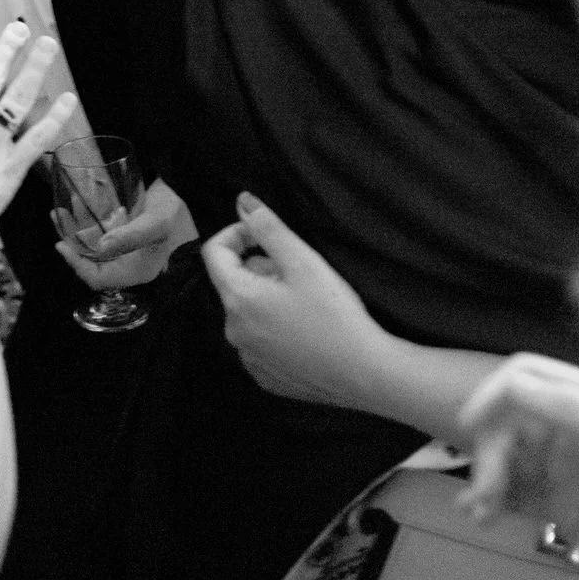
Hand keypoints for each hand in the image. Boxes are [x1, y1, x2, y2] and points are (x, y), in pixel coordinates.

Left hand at [54, 177, 194, 289]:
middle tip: (58, 217)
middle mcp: (130, 262)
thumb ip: (129, 236)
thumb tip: (99, 247)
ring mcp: (128, 247)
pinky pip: (101, 231)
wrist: (193, 191)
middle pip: (92, 262)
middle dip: (72, 242)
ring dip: (76, 228)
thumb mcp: (155, 223)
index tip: (61, 245)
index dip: (77, 266)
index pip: (99, 279)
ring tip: (61, 209)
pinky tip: (79, 203)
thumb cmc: (178, 211)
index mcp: (137, 270)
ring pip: (93, 245)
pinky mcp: (127, 232)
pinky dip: (87, 220)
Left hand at [201, 192, 387, 408]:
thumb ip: (268, 228)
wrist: (364, 374)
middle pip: (235, 283)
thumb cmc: (334, 315)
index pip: (214, 253)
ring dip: (268, 299)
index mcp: (237, 298)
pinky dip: (275, 329)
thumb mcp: (302, 261)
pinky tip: (307, 331)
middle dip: (261, 270)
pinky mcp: (265, 377)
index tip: (266, 236)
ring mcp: (248, 357)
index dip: (238, 234)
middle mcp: (233, 331)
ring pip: (248, 312)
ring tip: (307, 303)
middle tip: (300, 273)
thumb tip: (242, 201)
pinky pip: (260, 342)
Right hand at [456, 354, 578, 579]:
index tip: (469, 425)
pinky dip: (489, 497)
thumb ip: (572, 410)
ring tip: (480, 511)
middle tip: (486, 489)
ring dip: (485, 476)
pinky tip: (481, 515)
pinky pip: (510, 487)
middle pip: (510, 417)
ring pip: (505, 453)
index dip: (495, 393)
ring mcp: (566, 464)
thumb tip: (512, 383)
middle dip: (491, 448)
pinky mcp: (556, 500)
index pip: (531, 375)